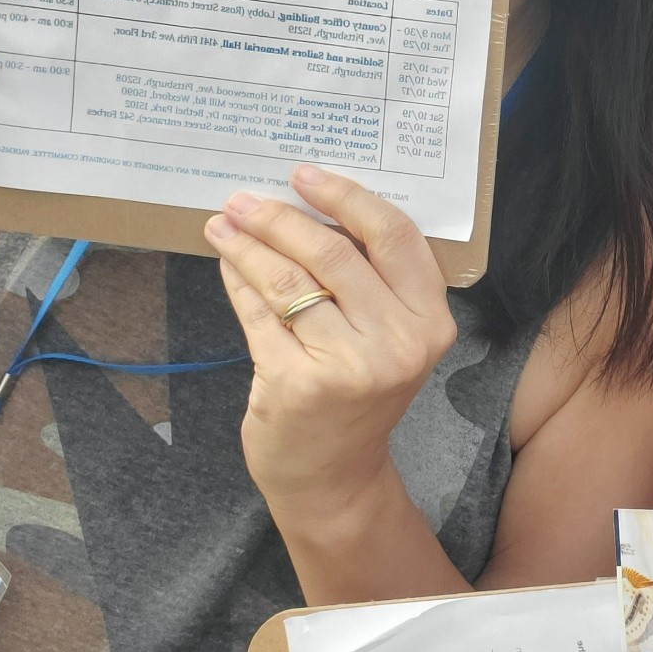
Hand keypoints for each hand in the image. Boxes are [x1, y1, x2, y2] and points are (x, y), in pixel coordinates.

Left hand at [204, 165, 456, 519]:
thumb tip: (307, 205)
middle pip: (334, 253)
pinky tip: (226, 264)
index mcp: (430, 320)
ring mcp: (349, 366)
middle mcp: (399, 342)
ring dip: (248, 245)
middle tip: (244, 199)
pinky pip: (260, 314)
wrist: (333, 475)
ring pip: (290, 281)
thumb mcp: (386, 337)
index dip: (347, 197)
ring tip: (222, 224)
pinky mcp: (297, 384)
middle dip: (281, 218)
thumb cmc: (357, 395)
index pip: (394, 236)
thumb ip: (368, 280)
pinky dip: (238, 283)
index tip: (305, 175)